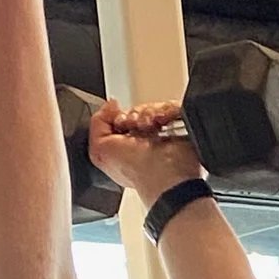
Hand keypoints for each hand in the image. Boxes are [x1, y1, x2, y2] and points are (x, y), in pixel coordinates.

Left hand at [87, 101, 203, 203]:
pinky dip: (165, 110)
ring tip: (148, 126)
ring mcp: (163, 134)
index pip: (120, 120)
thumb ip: (97, 124)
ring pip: (153, 107)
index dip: (117, 117)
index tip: (120, 123)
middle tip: (133, 125)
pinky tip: (161, 121)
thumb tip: (112, 105)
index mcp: (125, 148)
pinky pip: (171, 107)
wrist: (163, 173)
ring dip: (148, 113)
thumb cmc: (135, 171)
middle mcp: (144, 142)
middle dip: (133, 115)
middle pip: (136, 111)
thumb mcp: (99, 151)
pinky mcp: (181, 127)